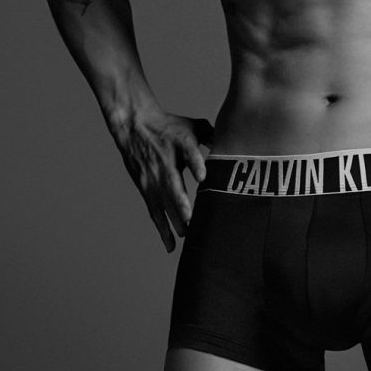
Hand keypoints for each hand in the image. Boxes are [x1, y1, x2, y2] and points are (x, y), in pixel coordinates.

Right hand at [110, 107, 213, 252]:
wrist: (134, 126)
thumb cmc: (169, 126)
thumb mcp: (192, 125)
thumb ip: (213, 136)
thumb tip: (235, 145)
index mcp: (180, 143)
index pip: (188, 152)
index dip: (195, 163)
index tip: (203, 175)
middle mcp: (165, 161)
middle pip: (172, 183)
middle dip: (181, 202)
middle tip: (191, 218)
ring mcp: (153, 177)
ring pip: (163, 202)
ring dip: (174, 220)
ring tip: (187, 235)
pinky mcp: (145, 188)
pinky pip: (155, 212)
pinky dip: (162, 229)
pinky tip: (171, 245)